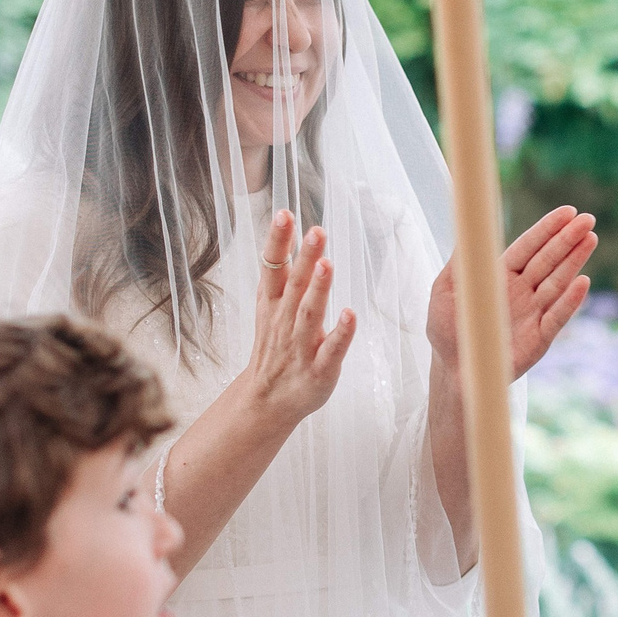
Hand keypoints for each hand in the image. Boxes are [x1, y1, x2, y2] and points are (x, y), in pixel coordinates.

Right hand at [242, 210, 356, 423]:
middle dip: (305, 257)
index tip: (284, 214)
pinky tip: (351, 315)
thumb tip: (290, 229)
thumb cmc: (275, 348)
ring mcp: (302, 347)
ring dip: (319, 290)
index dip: (278, 242)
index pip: (273, 268)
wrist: (266, 402)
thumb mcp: (269, 308)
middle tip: (316, 231)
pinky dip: (341, 333)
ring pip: (310, 315)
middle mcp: (285, 322)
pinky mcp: (320, 370)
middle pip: (295, 286)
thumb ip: (282, 273)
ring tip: (326, 264)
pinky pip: (332, 350)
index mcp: (272, 305)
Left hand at [427, 207, 597, 380]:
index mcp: (500, 274)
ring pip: (557, 282)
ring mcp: (533, 312)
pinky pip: (557, 316)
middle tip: (588, 220)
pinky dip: (570, 301)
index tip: (567, 212)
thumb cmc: (447, 329)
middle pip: (548, 259)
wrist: (454, 371)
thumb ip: (460, 262)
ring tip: (591, 239)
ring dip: (574, 261)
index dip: (547, 229)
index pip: (528, 246)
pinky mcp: (541, 338)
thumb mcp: (444, 290)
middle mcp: (522, 289)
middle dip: (567, 239)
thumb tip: (468, 229)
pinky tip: (583, 282)